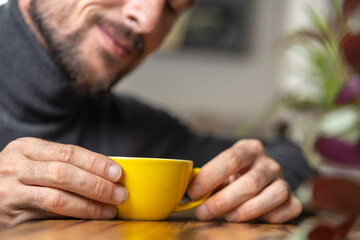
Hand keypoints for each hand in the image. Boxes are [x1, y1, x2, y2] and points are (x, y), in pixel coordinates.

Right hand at [0, 137, 127, 227]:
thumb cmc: (17, 174)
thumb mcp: (33, 160)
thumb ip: (62, 163)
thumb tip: (105, 173)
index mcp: (26, 147)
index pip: (69, 152)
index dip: (96, 163)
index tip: (117, 172)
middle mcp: (17, 166)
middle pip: (65, 173)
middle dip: (97, 185)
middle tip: (119, 194)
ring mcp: (11, 191)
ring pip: (57, 197)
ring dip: (89, 205)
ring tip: (109, 209)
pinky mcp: (11, 215)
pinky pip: (48, 216)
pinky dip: (73, 217)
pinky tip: (90, 218)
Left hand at [188, 139, 301, 222]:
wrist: (261, 177)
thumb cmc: (234, 176)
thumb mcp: (221, 171)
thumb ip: (209, 178)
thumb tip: (191, 193)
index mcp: (249, 149)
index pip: (231, 159)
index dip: (211, 176)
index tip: (194, 192)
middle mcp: (269, 163)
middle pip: (250, 182)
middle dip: (223, 200)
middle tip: (203, 212)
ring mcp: (283, 180)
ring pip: (272, 195)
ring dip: (247, 210)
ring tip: (228, 217)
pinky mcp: (293, 199)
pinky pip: (287, 210)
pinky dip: (269, 217)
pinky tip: (252, 219)